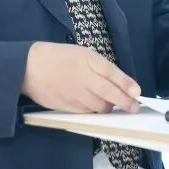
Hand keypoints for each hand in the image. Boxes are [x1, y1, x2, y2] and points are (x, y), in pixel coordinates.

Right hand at [22, 42, 141, 112]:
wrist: (29, 67)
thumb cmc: (60, 57)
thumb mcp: (84, 54)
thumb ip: (104, 68)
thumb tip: (124, 84)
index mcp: (89, 61)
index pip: (113, 75)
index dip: (127, 86)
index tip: (138, 94)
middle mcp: (84, 79)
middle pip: (110, 95)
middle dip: (125, 103)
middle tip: (134, 107)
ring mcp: (75, 96)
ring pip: (100, 107)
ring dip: (109, 107)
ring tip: (113, 105)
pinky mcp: (67, 108)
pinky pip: (87, 113)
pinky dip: (94, 111)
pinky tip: (96, 107)